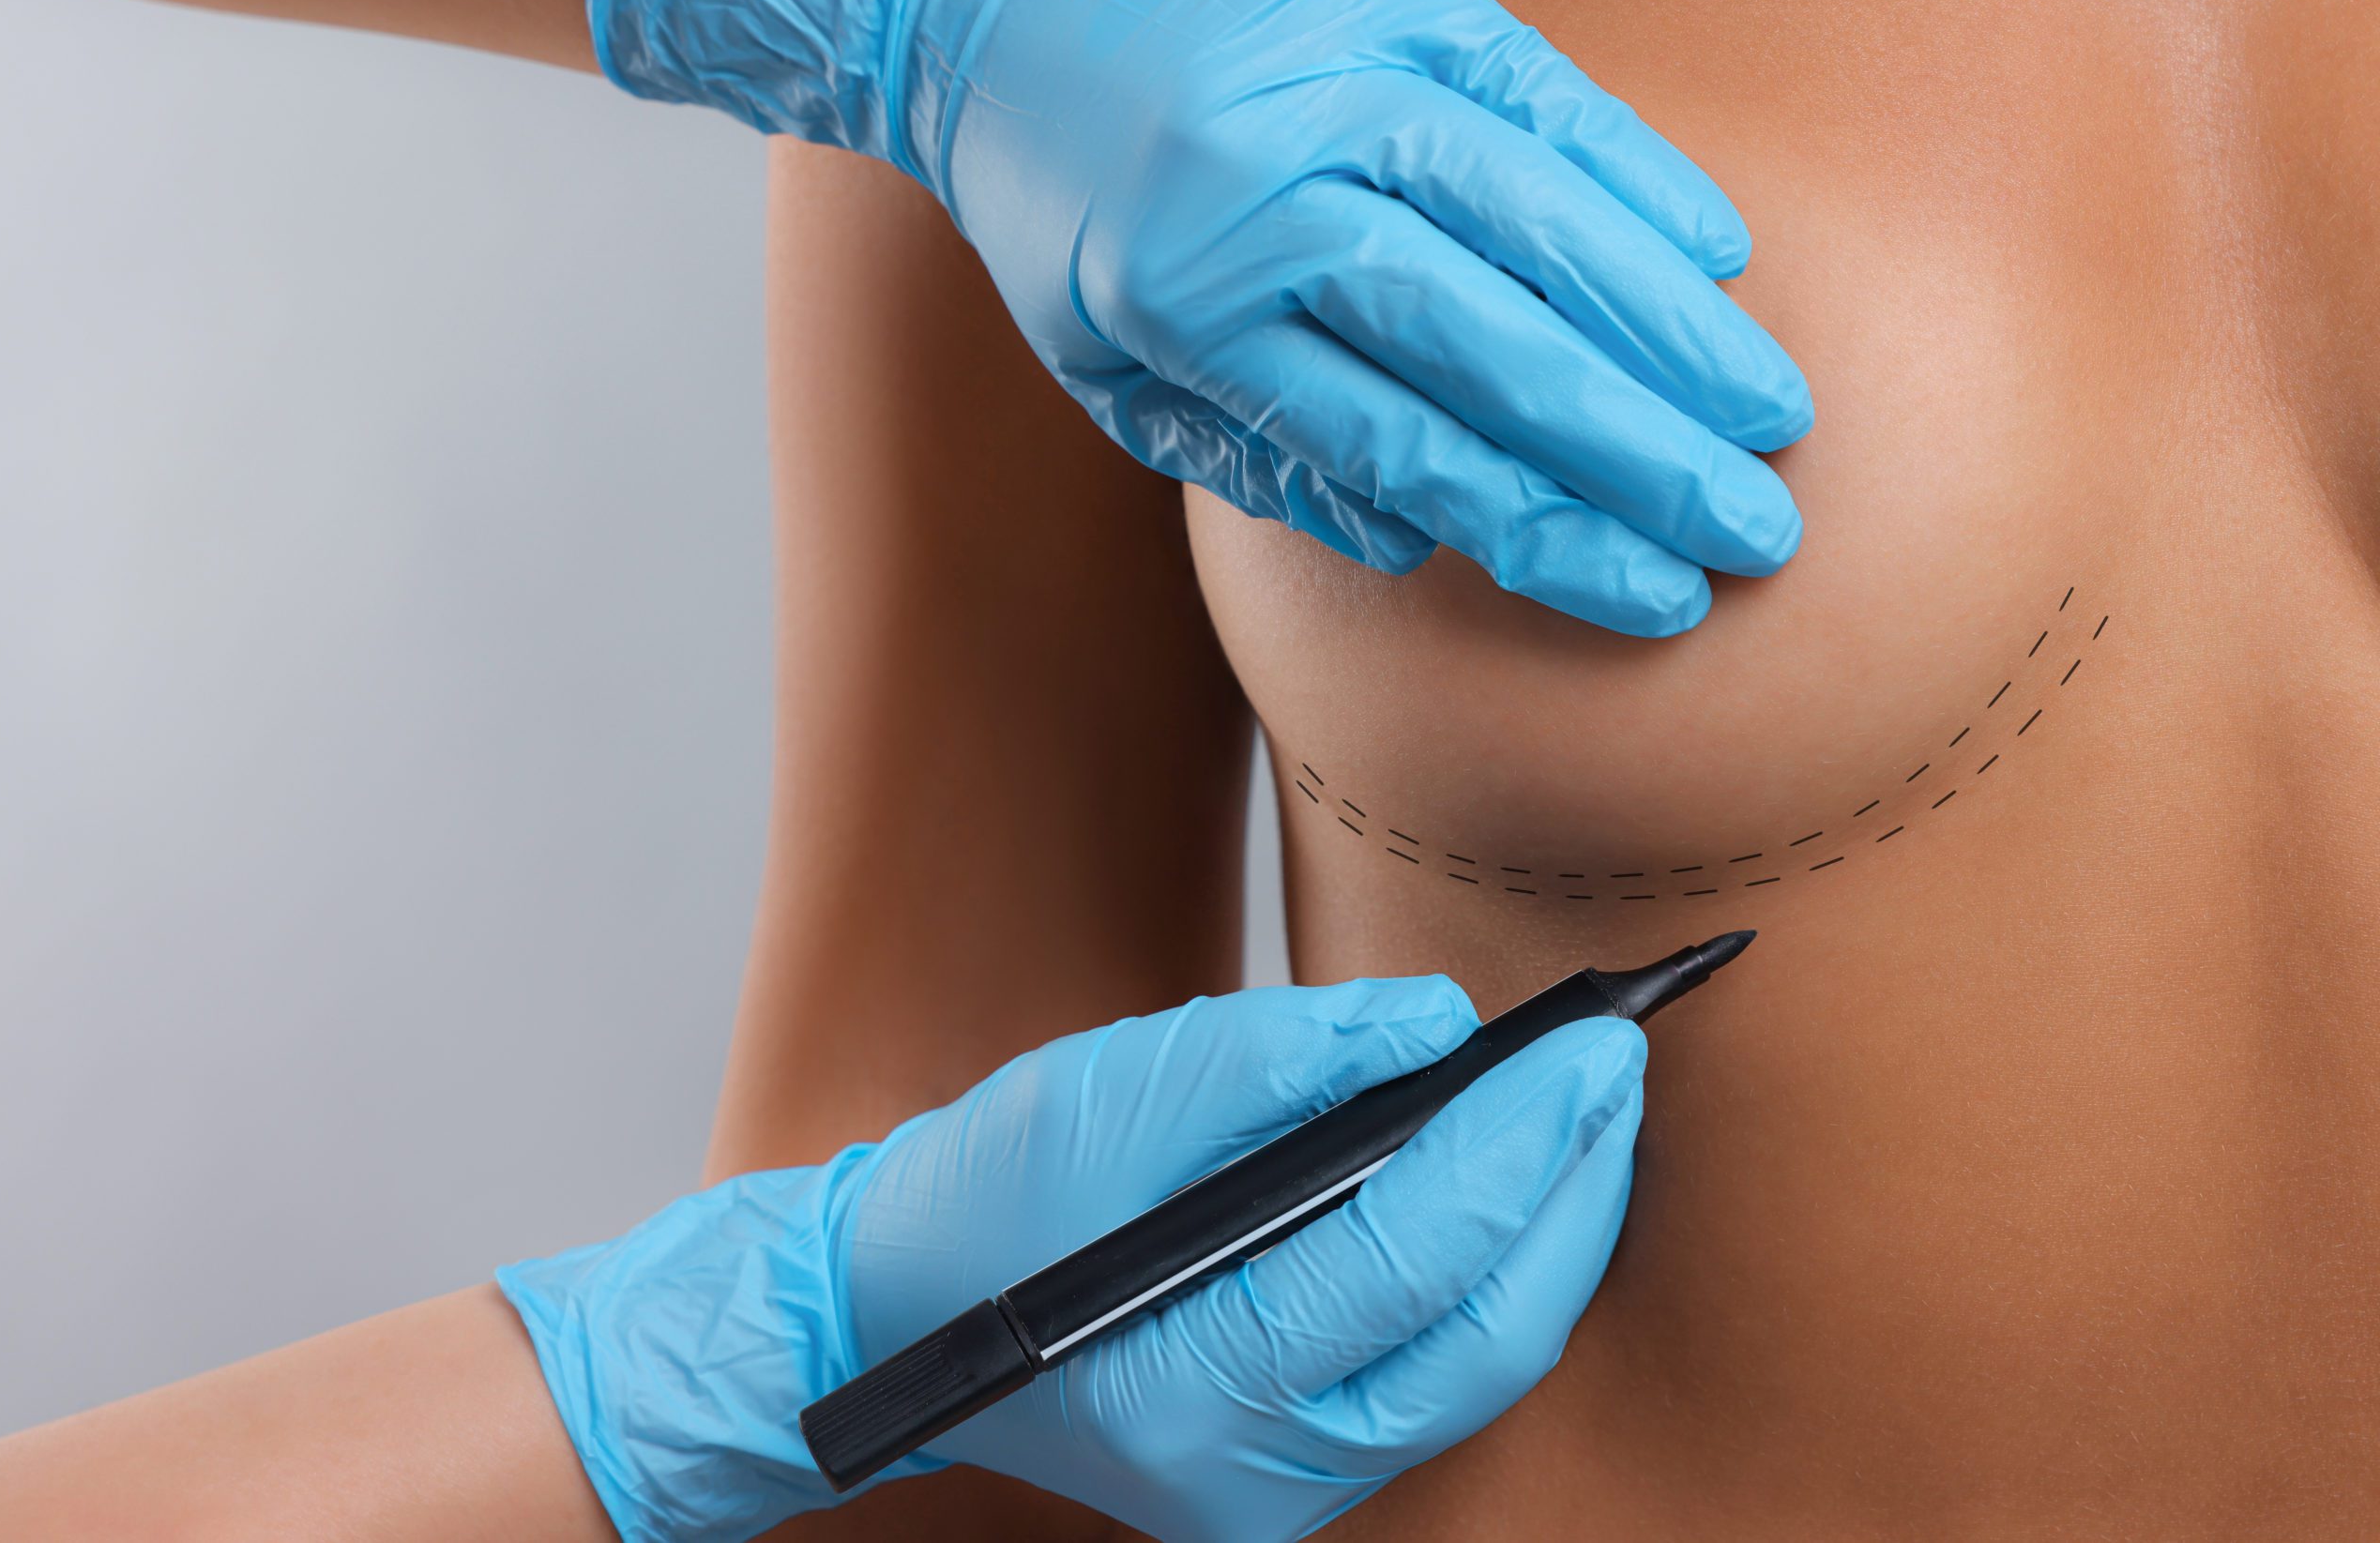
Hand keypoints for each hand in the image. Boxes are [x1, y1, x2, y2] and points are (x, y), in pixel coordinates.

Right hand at [497, 977, 1645, 1542]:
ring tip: (1589, 1109)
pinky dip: (1496, 1271)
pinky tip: (1519, 1182)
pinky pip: (1442, 1371)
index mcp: (1193, 1391)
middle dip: (1573, 1191)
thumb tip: (1440, 1024)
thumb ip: (1277, 1054)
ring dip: (1551, 1232)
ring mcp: (1283, 1493)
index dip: (1522, 1145)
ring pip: (1483, 1365)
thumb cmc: (982, 1198)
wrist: (898, 1308)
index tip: (1597, 1044)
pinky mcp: (1298, 1466)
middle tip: (1619, 1065)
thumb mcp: (1107, 1091)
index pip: (1415, 1264)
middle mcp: (1255, 1478)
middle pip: (1487, 1339)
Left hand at [586, 0, 1810, 634]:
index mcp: (1190, 306)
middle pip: (1497, 348)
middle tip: (1756, 534)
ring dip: (1673, 332)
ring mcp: (1340, 74)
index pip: (1409, 448)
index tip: (1652, 595)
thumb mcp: (1105, 356)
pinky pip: (1547, 91)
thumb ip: (1259, 454)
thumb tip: (1426, 537)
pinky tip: (1720, 260)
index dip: (1546, 532)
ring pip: (1542, 220)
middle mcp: (1271, 191)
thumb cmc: (1066, 188)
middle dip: (1643, 458)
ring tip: (1769, 420)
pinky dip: (1638, 175)